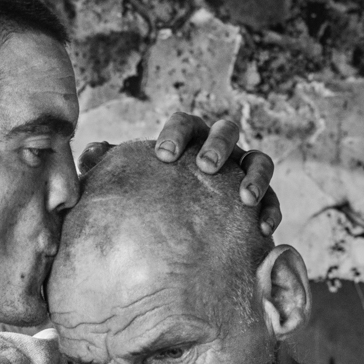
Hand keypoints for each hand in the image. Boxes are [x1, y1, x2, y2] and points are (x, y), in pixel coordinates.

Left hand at [76, 112, 282, 236]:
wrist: (177, 240)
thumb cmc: (149, 204)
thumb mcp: (129, 185)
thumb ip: (111, 168)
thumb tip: (90, 154)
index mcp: (187, 140)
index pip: (185, 123)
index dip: (176, 134)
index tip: (163, 155)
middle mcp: (219, 149)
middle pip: (226, 131)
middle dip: (218, 145)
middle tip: (206, 166)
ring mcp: (243, 170)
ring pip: (259, 159)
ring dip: (254, 175)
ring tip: (244, 197)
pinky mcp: (261, 198)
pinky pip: (273, 199)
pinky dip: (271, 209)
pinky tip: (263, 228)